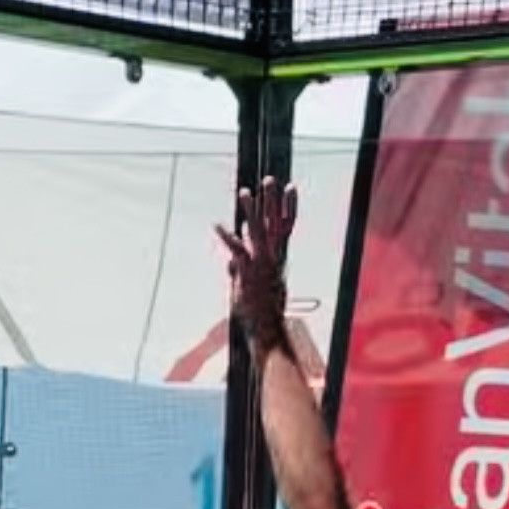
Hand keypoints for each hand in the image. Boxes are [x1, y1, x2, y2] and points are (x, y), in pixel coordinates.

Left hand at [217, 178, 297, 354]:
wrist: (268, 329)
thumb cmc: (262, 313)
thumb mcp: (253, 287)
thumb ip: (240, 270)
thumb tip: (230, 262)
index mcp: (277, 259)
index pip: (287, 226)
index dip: (289, 206)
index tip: (291, 187)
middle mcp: (273, 258)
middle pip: (276, 222)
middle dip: (273, 200)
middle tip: (271, 179)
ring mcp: (262, 264)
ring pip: (258, 231)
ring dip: (251, 211)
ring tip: (244, 192)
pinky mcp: (250, 272)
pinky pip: (238, 250)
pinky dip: (227, 237)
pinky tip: (217, 225)